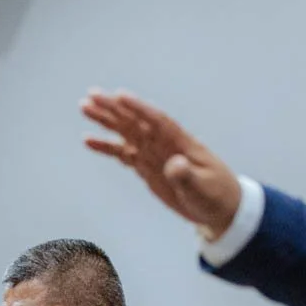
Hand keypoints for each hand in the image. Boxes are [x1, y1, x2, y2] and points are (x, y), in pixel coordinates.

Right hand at [81, 90, 243, 238]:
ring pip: (126, 133)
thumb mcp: (203, 189)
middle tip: (91, 96)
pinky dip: (106, 146)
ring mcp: (154, 154)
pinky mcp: (146, 167)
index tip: (119, 96)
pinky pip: (122, 153)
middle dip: (114, 108)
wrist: (220, 209)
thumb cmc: (216, 196)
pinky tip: (88, 140)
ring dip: (106, 121)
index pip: (156, 121)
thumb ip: (187, 176)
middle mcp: (164, 144)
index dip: (138, 108)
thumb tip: (174, 164)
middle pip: (136, 121)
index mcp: (181, 143)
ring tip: (85, 108)